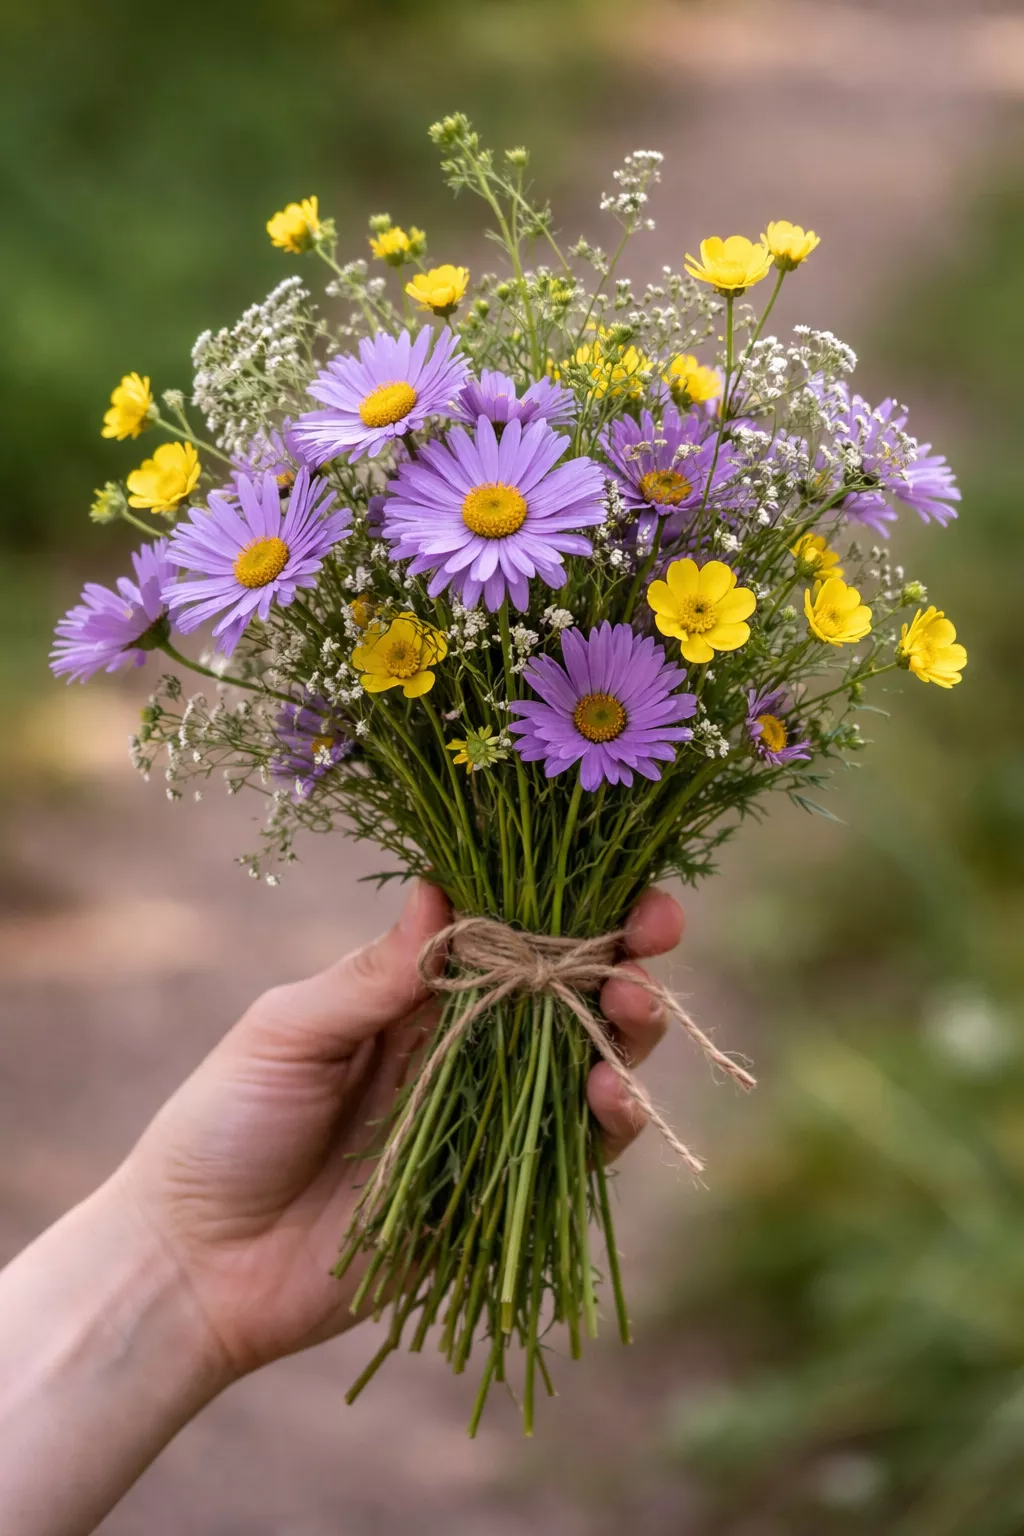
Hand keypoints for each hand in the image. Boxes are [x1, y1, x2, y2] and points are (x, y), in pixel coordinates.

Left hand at [117, 880, 683, 1381]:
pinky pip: (572, 1149)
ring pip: (583, 1058)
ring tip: (633, 1008)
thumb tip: (441, 887)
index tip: (620, 878)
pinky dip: (608, 1121)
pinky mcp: (497, 1189)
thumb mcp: (286, 1033)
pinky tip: (612, 1097)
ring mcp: (485, 1114)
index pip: (509, 926)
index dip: (568, 899)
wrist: (200, 1263)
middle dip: (619, 955)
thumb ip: (370, 975)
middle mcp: (462, 1041)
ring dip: (623, 1028)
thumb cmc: (224, 1126)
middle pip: (565, 986)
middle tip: (652, 937)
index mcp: (412, 990)